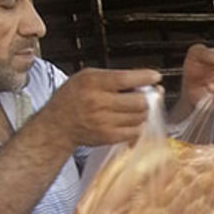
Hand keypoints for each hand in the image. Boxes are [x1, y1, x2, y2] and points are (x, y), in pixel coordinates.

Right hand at [31, 67, 161, 148]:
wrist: (57, 125)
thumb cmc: (73, 98)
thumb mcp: (86, 77)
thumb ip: (114, 77)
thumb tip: (147, 81)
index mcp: (92, 83)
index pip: (126, 79)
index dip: (145, 77)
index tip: (155, 77)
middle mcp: (98, 102)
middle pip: (139, 101)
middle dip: (146, 98)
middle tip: (143, 96)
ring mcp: (104, 121)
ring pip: (140, 116)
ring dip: (142, 112)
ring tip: (132, 108)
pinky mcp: (108, 136)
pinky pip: (135, 131)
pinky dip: (137, 125)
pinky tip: (129, 120)